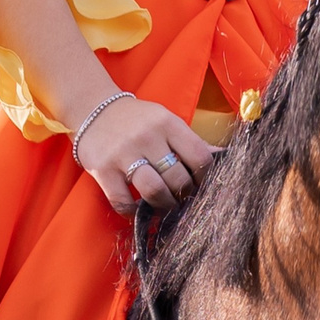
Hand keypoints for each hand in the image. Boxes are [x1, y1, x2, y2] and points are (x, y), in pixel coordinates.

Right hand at [72, 94, 217, 212]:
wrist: (95, 108)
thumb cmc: (139, 120)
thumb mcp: (167, 122)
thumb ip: (191, 142)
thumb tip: (225, 157)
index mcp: (168, 123)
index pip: (200, 156)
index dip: (205, 178)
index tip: (201, 185)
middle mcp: (148, 137)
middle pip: (178, 178)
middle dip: (184, 195)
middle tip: (182, 198)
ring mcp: (124, 153)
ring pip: (154, 190)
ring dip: (164, 205)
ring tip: (164, 206)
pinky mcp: (103, 169)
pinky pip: (123, 201)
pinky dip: (133, 211)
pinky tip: (137, 207)